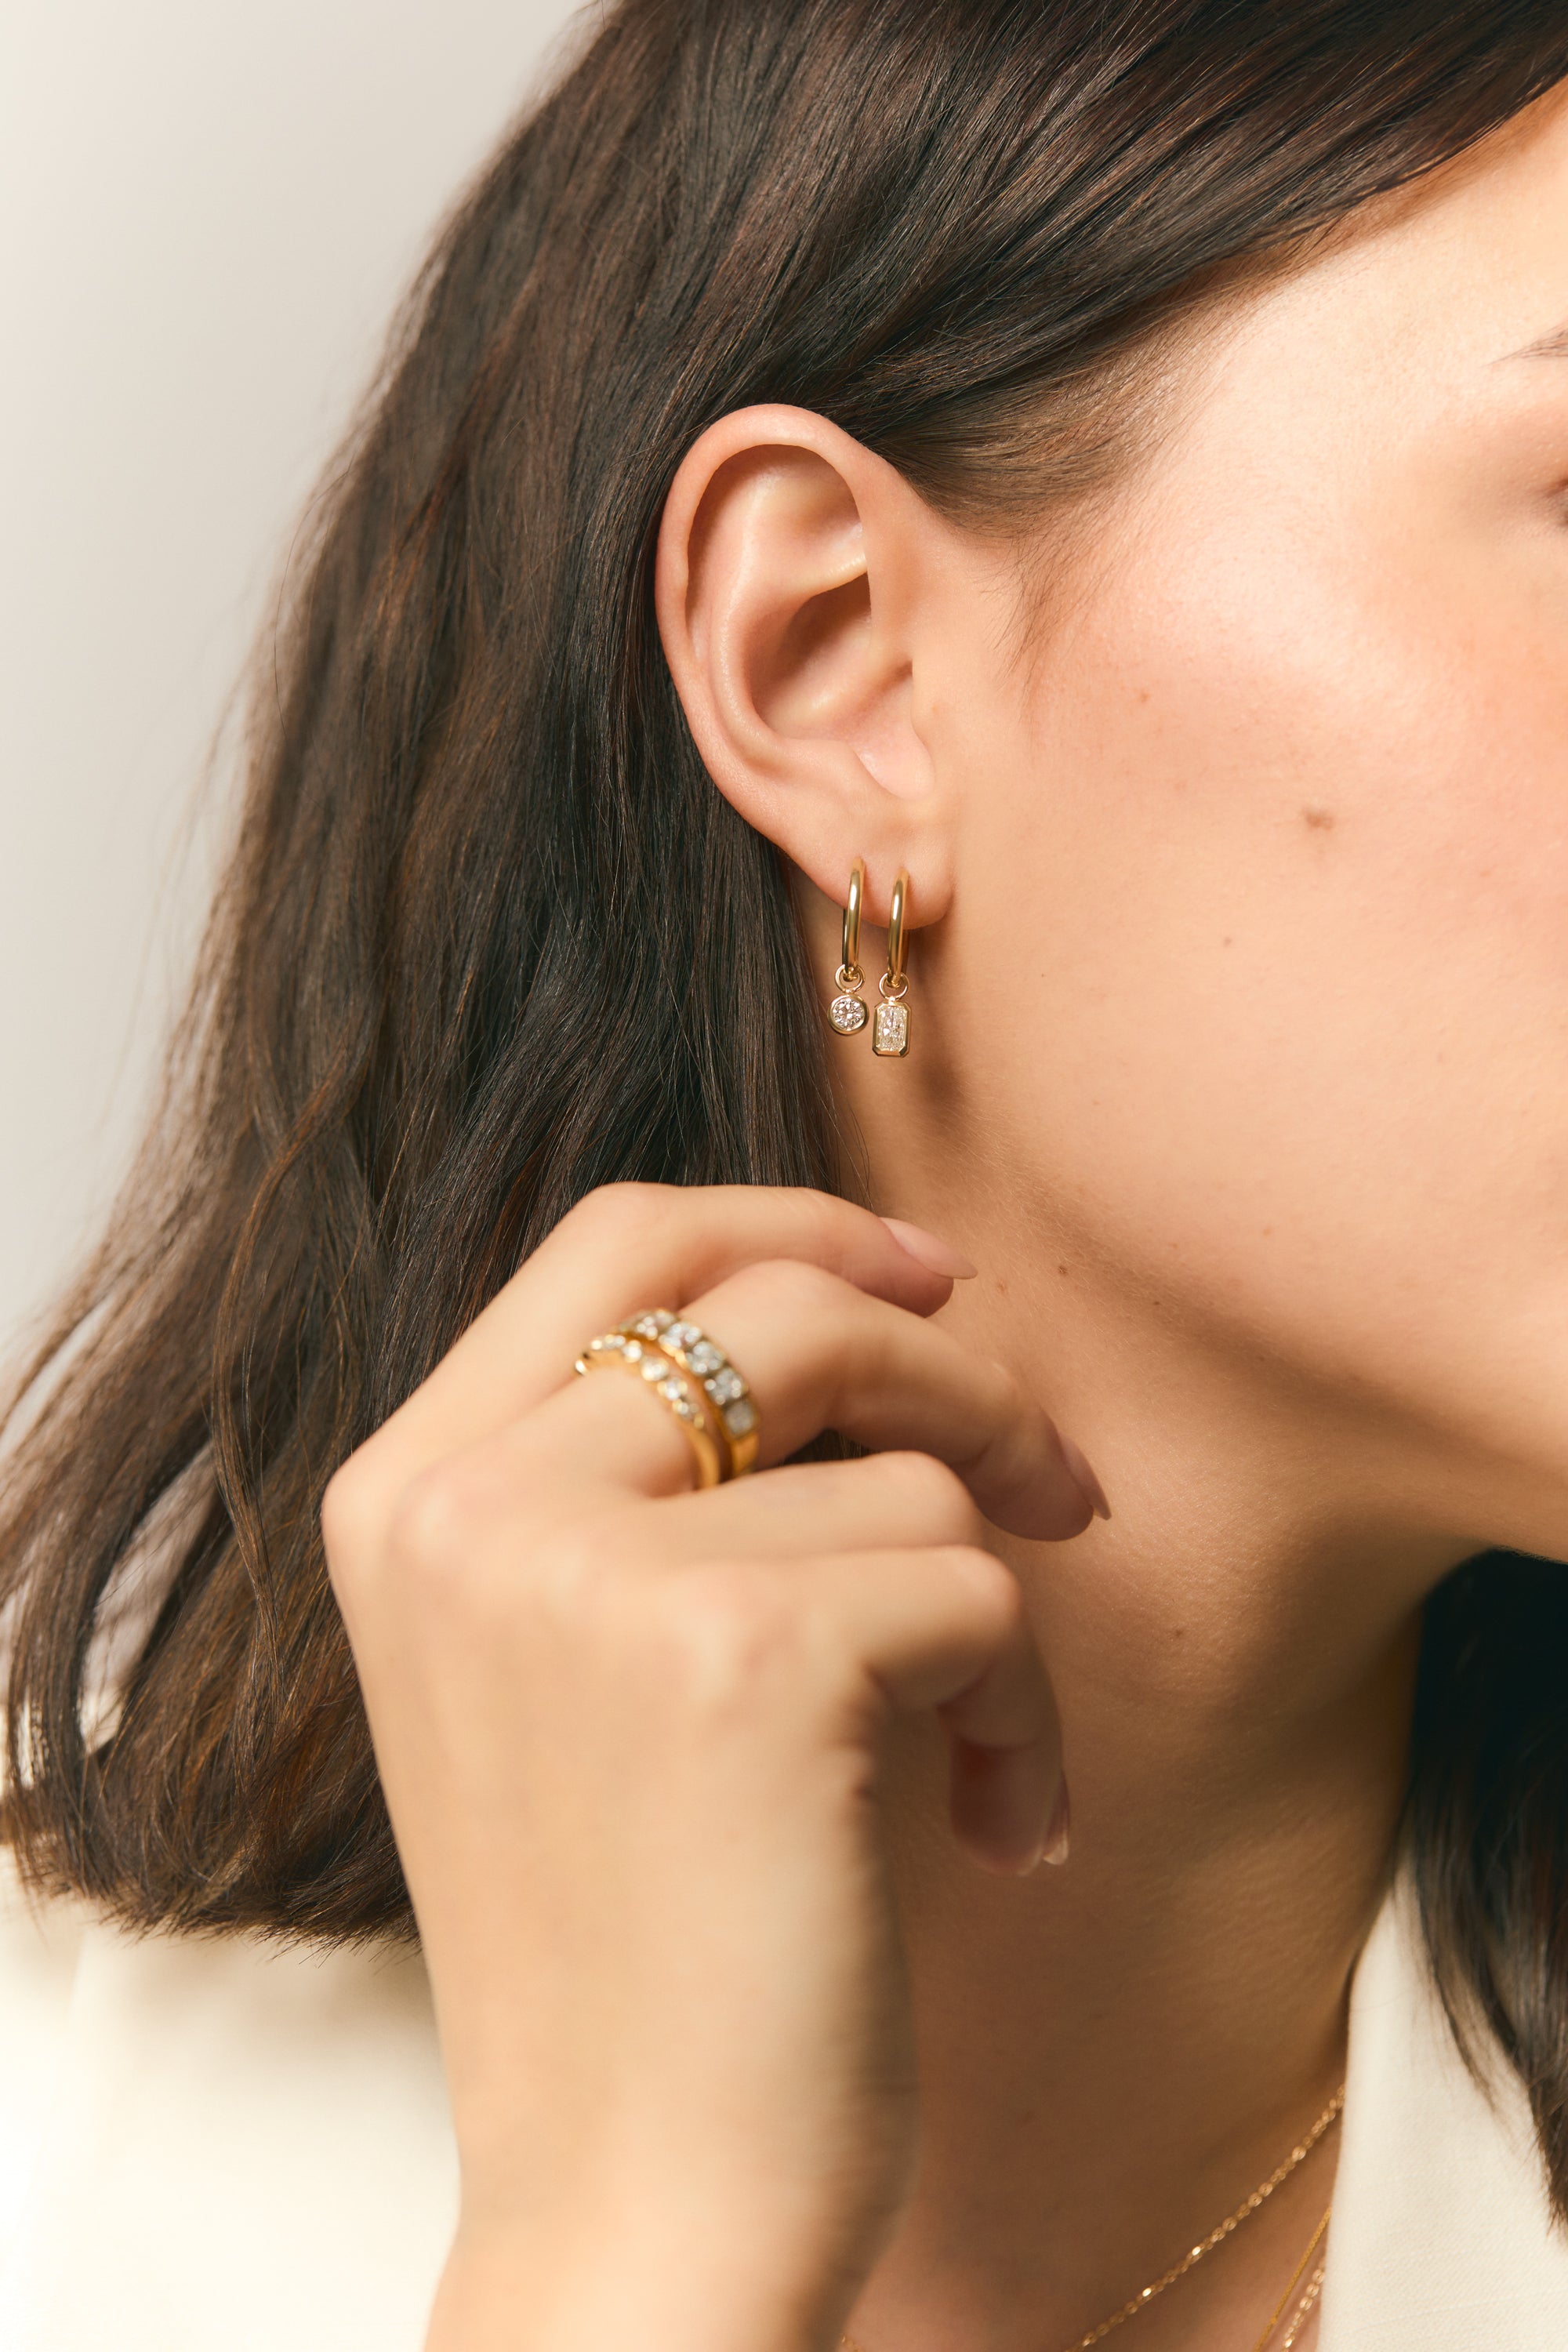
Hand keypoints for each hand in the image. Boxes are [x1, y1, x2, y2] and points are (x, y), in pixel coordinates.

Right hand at [321, 1185, 1093, 2351]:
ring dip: (997, 1597)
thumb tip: (863, 1302)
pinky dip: (1026, 1708)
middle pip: (783, 1301)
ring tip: (982, 1738)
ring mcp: (592, 1568)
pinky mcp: (743, 1656)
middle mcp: (471, 1504)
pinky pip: (974, 1584)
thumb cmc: (631, 1944)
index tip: (921, 1276)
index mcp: (407, 1492)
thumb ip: (636, 1478)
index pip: (615, 1236)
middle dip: (955, 1370)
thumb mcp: (555, 1666)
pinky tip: (989, 1827)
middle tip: (1050, 1480)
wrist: (632, 2206)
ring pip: (910, 1460)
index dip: (791, 1223)